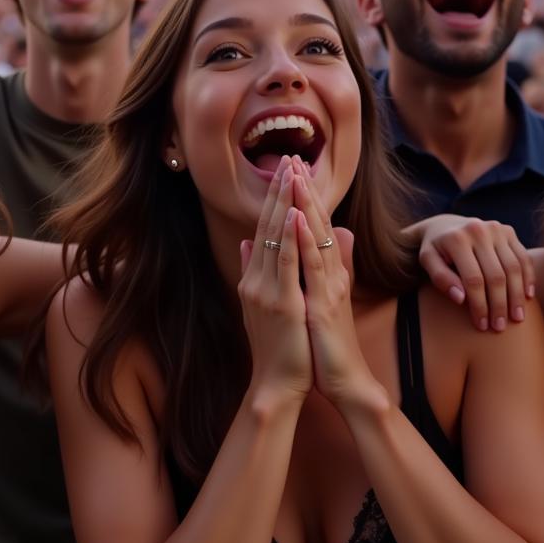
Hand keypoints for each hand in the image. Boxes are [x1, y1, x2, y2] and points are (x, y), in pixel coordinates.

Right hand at [238, 157, 312, 402]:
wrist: (276, 385)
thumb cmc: (278, 349)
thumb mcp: (263, 305)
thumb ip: (254, 271)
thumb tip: (248, 240)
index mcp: (253, 279)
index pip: (262, 230)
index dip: (271, 199)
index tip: (282, 171)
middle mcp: (255, 279)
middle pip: (265, 225)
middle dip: (277, 191)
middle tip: (286, 157)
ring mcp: (266, 290)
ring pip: (274, 237)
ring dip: (283, 203)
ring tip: (290, 172)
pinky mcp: (281, 303)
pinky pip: (285, 263)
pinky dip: (290, 236)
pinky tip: (295, 213)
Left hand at [288, 158, 378, 408]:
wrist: (344, 380)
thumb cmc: (329, 345)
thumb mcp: (326, 301)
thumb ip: (330, 269)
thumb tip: (335, 238)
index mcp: (328, 274)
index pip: (315, 227)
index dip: (305, 197)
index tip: (294, 168)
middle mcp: (331, 274)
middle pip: (317, 224)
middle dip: (305, 190)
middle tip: (295, 157)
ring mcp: (329, 287)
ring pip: (317, 238)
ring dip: (306, 205)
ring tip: (296, 175)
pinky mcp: (323, 304)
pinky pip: (314, 267)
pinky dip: (305, 241)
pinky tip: (297, 219)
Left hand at [414, 215, 533, 331]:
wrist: (445, 226)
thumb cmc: (436, 251)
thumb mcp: (428, 262)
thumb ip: (441, 279)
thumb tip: (461, 298)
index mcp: (457, 239)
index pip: (473, 279)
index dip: (479, 305)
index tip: (482, 325)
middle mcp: (479, 230)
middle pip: (496, 275)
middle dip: (499, 305)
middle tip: (500, 327)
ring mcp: (497, 229)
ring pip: (514, 268)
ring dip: (517, 296)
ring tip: (517, 318)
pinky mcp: (509, 231)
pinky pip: (524, 258)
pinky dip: (528, 278)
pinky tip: (528, 297)